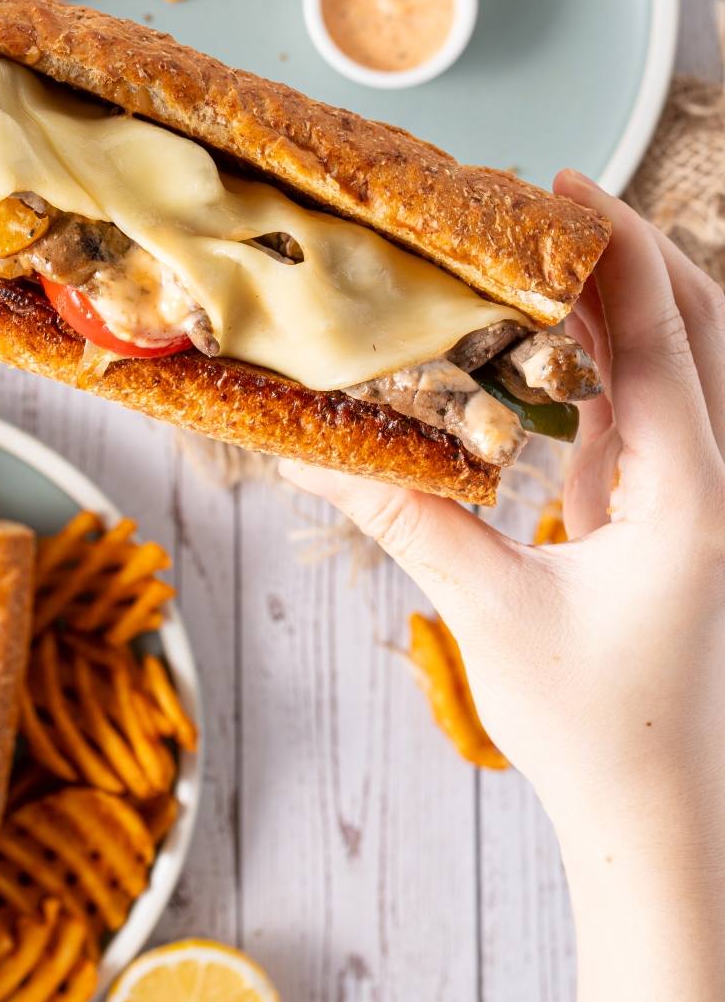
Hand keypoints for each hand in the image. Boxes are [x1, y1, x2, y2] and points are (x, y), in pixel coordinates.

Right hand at [282, 174, 724, 831]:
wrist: (652, 815)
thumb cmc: (595, 729)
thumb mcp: (489, 613)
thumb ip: (406, 520)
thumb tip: (315, 449)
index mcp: (691, 493)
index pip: (663, 335)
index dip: (619, 248)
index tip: (564, 185)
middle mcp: (709, 479)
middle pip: (698, 326)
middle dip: (633, 252)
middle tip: (550, 202)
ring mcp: (691, 493)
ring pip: (678, 363)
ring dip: (620, 301)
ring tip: (539, 252)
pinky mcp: (662, 513)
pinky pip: (645, 407)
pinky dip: (602, 359)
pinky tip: (541, 341)